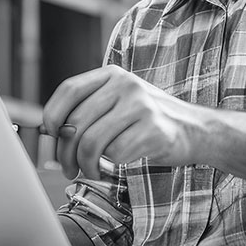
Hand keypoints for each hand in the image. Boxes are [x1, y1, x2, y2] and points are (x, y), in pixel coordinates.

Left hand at [41, 64, 203, 179]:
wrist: (196, 130)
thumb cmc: (147, 121)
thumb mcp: (119, 102)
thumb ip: (89, 110)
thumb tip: (50, 134)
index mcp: (112, 75)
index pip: (69, 89)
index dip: (51, 115)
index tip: (49, 135)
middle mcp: (126, 85)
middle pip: (76, 122)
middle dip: (65, 152)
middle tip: (67, 168)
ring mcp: (141, 106)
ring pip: (91, 142)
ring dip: (85, 165)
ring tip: (91, 171)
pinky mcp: (153, 129)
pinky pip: (115, 154)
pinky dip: (111, 166)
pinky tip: (117, 165)